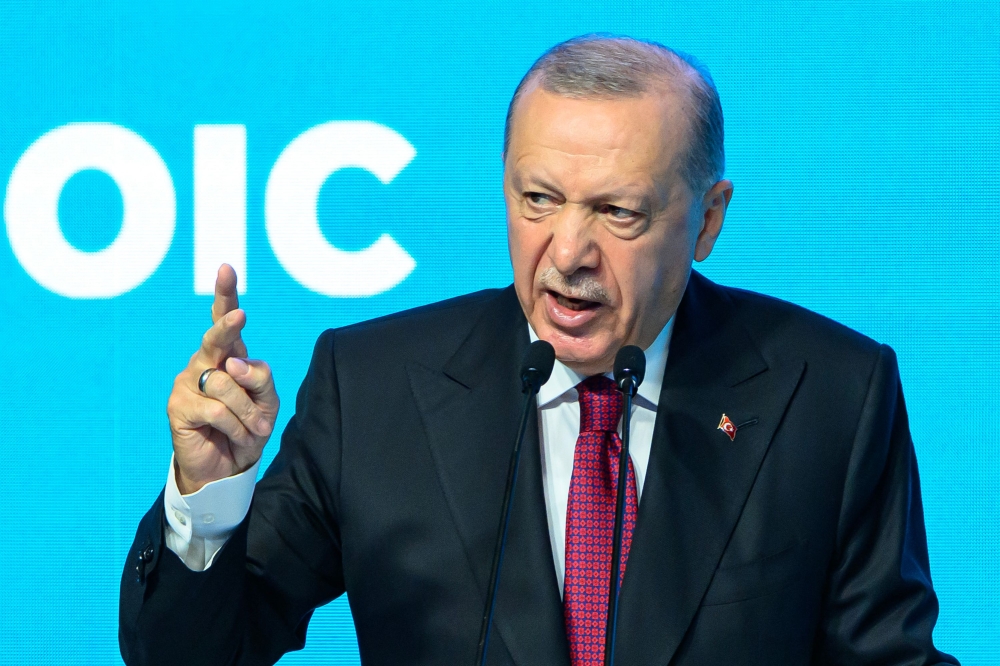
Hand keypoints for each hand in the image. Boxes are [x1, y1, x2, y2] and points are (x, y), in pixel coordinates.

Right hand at [167, 264, 279, 493]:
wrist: (229, 467)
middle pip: (216, 338)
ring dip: (248, 411)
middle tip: (241, 316)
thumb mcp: (268, 402)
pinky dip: (236, 425)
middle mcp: (205, 362)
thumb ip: (260, 378)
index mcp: (229, 355)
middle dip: (228, 326)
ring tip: (252, 429)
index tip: (226, 268)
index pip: (225, 319)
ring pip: (226, 383)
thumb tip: (234, 363)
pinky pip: (218, 409)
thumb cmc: (249, 428)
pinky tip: (236, 436)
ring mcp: (188, 382)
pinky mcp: (178, 407)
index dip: (225, 294)